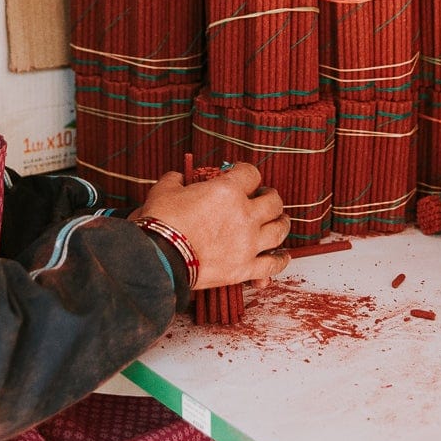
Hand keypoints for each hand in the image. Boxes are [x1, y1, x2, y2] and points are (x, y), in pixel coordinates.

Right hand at [136, 162, 290, 288]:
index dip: (247, 172)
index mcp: (228, 191)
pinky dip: (280, 260)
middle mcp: (245, 215)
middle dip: (271, 197)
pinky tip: (281, 256)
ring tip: (279, 221)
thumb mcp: (164, 190)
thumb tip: (178, 178)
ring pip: (279, 230)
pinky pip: (272, 265)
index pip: (251, 173)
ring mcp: (248, 243)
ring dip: (282, 224)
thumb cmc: (161, 223)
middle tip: (266, 197)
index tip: (242, 175)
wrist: (159, 258)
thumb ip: (176, 180)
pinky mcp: (244, 268)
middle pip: (273, 201)